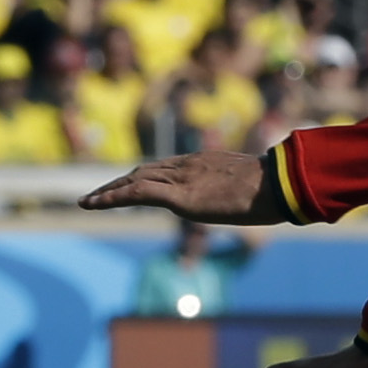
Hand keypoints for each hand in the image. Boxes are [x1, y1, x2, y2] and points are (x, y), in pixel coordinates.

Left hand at [80, 149, 284, 223]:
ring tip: (88, 201)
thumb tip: (269, 202)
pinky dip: (112, 198)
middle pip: (144, 171)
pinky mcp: (179, 197)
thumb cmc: (279, 189)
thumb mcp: (260, 190)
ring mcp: (182, 179)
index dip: (144, 175)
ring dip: (108, 191)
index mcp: (205, 163)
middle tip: (99, 193)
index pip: (166, 167)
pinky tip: (93, 204)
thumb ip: (252, 192)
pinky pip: (136, 195)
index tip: (131, 183)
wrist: (279, 186)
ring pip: (135, 181)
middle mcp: (188, 166)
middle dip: (119, 182)